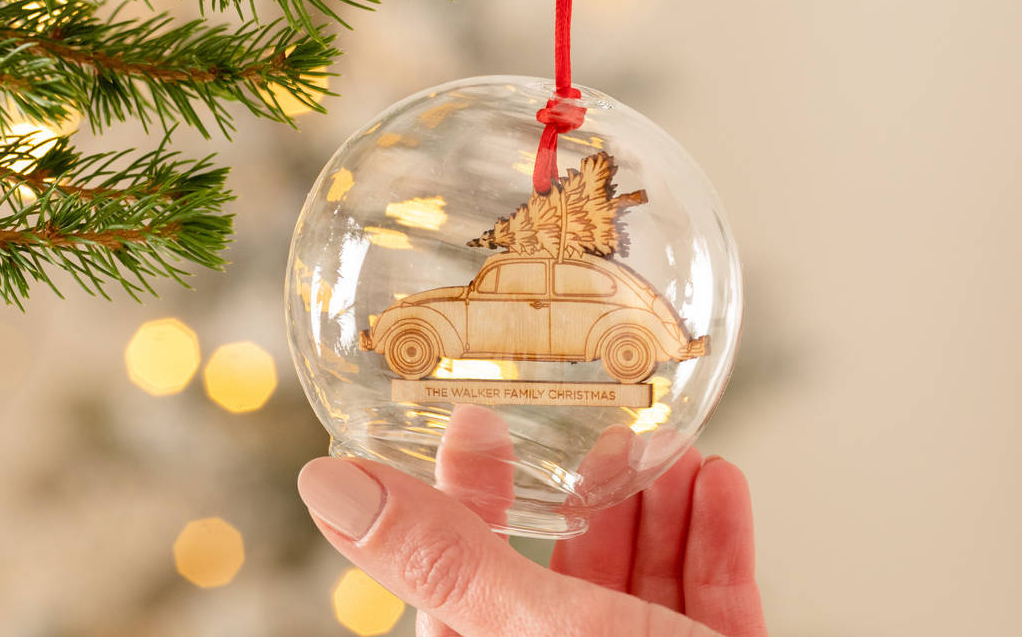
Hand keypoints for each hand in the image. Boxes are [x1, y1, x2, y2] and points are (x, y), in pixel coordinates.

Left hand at [297, 406, 766, 635]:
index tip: (476, 429)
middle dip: (587, 496)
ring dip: (658, 507)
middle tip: (596, 430)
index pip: (459, 591)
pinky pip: (713, 607)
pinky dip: (717, 541)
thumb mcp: (531, 631)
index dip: (462, 502)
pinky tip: (718, 484)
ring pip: (641, 591)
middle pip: (558, 582)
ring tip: (665, 447)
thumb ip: (440, 557)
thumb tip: (326, 485)